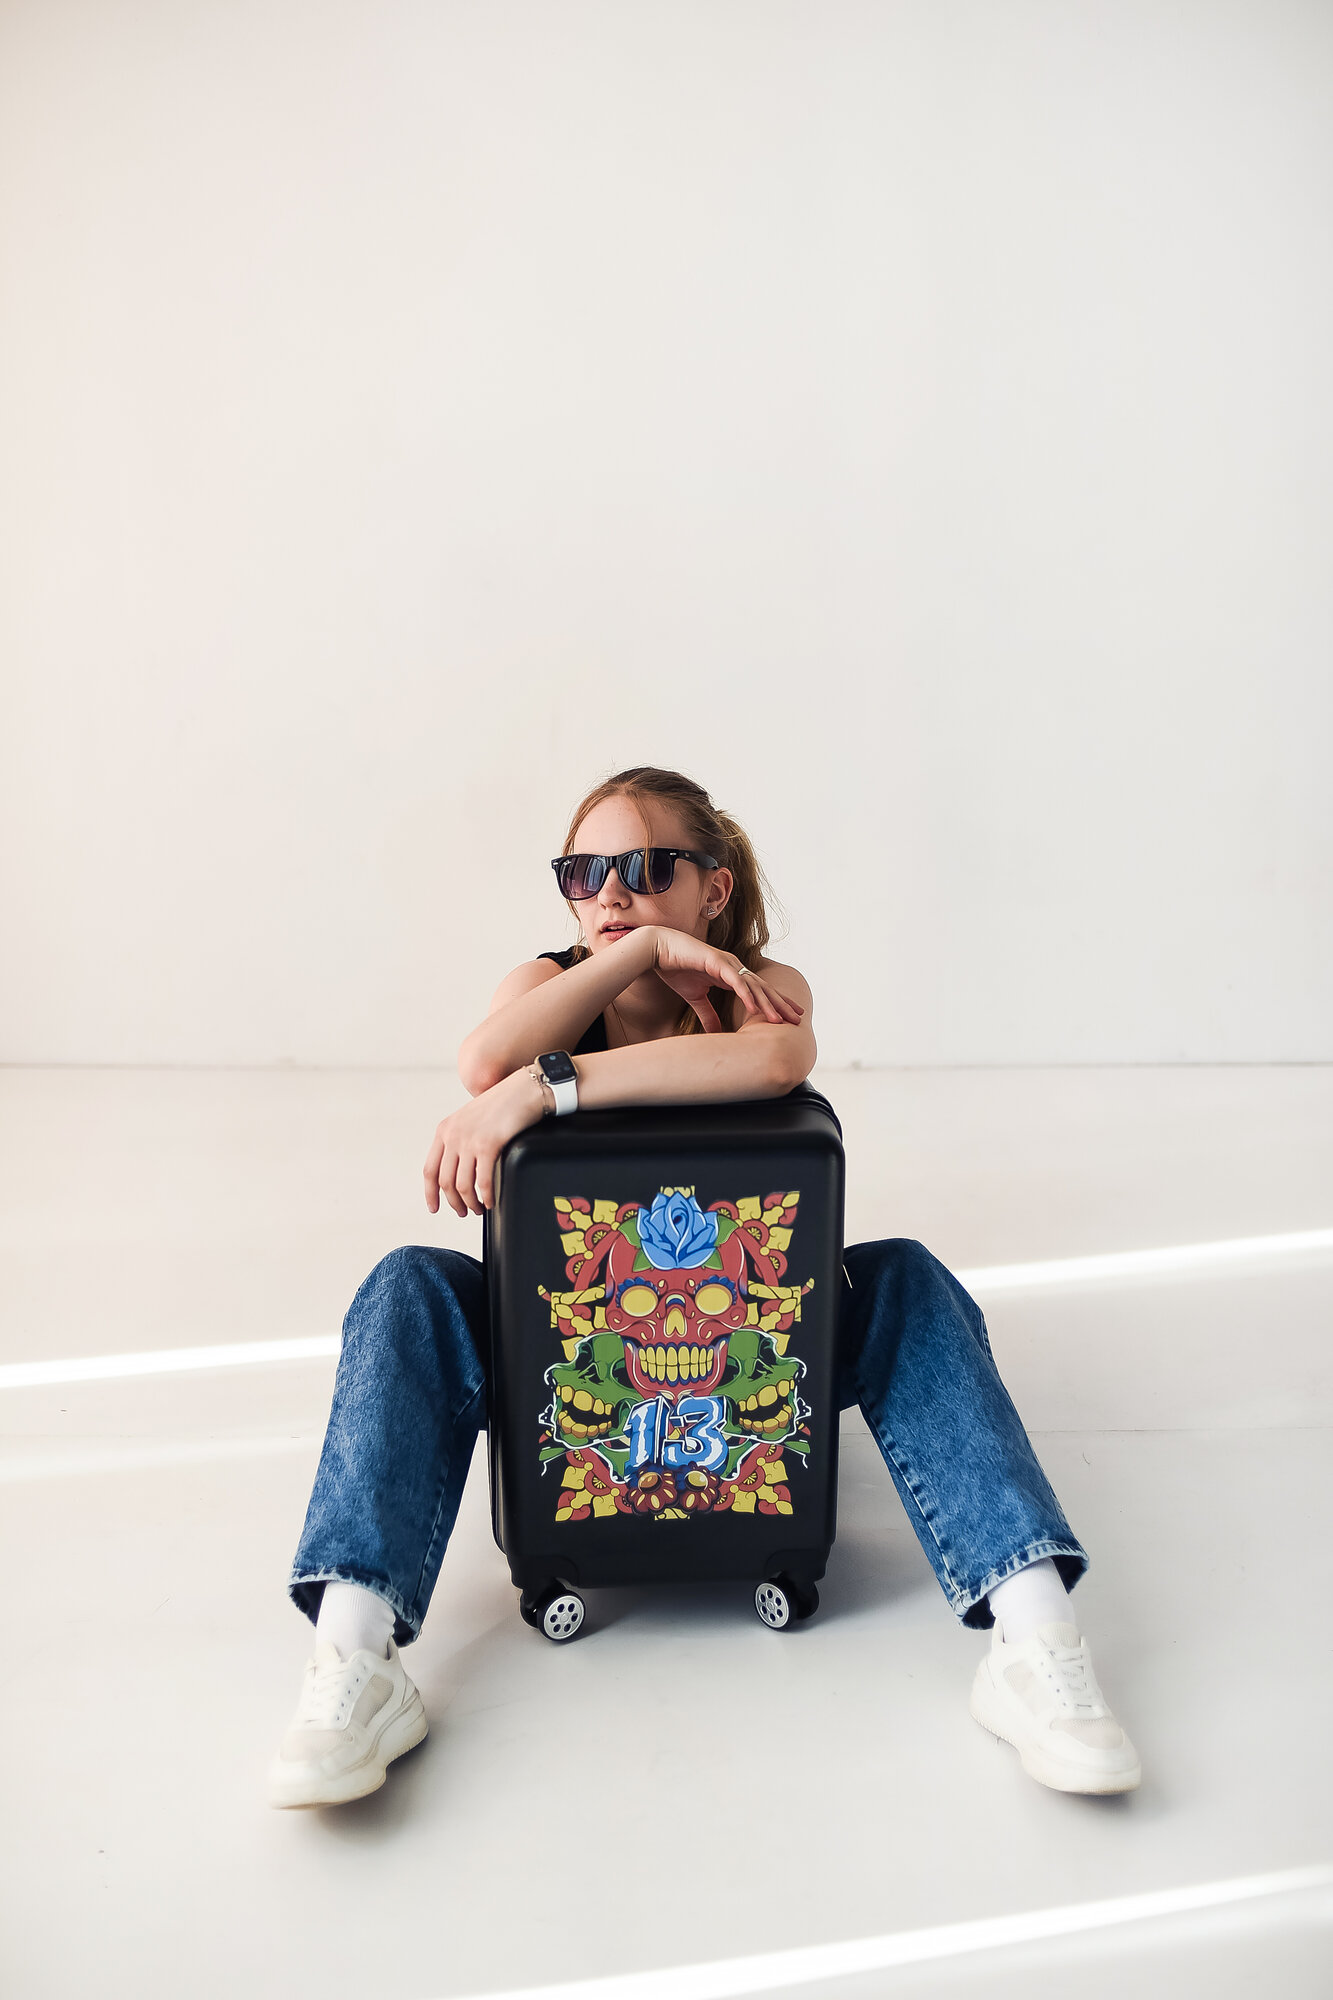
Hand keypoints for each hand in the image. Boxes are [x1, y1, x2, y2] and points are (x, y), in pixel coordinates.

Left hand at [423, 1068, 544, 1216]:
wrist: (524, 1090)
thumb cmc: (504, 1104)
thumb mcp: (471, 1119)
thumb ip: (461, 1139)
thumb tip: (461, 1169)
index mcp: (445, 1129)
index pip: (429, 1169)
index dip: (430, 1193)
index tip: (434, 1207)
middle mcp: (452, 1135)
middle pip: (444, 1181)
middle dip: (454, 1202)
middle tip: (464, 1212)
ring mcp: (468, 1140)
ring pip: (462, 1185)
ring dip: (470, 1203)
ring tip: (479, 1208)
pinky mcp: (487, 1145)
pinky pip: (482, 1181)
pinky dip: (486, 1196)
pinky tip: (491, 1201)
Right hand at [644, 927, 806, 1034]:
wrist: (657, 950)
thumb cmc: (676, 969)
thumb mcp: (695, 997)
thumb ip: (708, 1014)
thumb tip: (715, 1034)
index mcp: (732, 975)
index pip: (760, 991)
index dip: (776, 1002)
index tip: (790, 1016)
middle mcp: (734, 967)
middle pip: (763, 988)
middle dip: (781, 1004)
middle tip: (798, 1019)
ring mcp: (727, 963)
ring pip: (753, 986)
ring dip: (767, 1003)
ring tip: (780, 1019)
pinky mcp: (716, 962)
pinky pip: (735, 981)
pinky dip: (746, 994)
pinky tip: (754, 1007)